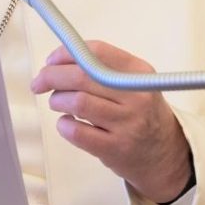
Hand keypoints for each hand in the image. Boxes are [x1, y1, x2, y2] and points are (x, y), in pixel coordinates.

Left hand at [30, 41, 191, 203]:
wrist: (164, 153)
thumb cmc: (140, 112)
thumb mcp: (133, 82)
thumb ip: (102, 68)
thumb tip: (56, 61)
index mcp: (139, 72)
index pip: (97, 52)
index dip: (66, 53)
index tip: (51, 61)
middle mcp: (136, 96)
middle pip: (82, 76)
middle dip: (52, 76)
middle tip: (40, 83)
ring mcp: (127, 124)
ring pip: (77, 102)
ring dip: (57, 101)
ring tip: (58, 103)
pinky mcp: (116, 148)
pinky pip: (77, 132)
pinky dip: (63, 125)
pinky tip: (67, 123)